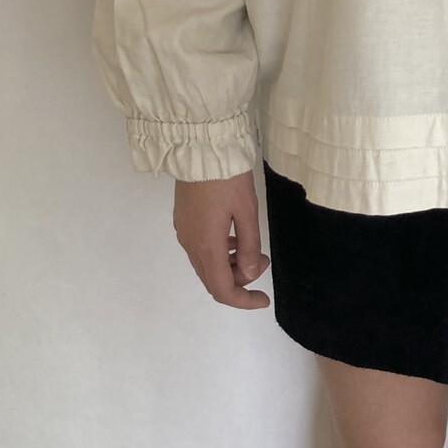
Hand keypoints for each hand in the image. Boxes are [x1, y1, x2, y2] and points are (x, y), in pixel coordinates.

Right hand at [173, 169, 270, 308]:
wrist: (199, 147)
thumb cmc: (227, 178)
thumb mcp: (246, 210)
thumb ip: (249, 245)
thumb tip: (250, 274)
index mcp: (206, 246)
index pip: (222, 289)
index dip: (243, 300)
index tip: (264, 299)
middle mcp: (190, 244)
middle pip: (213, 280)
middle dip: (240, 281)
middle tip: (263, 261)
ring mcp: (184, 232)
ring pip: (206, 265)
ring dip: (230, 266)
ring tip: (253, 249)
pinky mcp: (183, 220)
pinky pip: (201, 249)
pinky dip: (220, 253)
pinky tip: (235, 238)